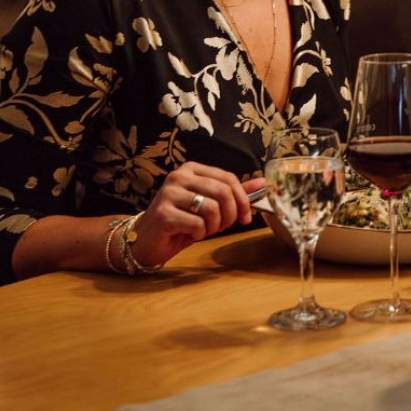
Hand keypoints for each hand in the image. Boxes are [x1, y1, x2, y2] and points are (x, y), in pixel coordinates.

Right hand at [127, 163, 260, 268]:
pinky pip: (198, 224)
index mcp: (191, 169)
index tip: (245, 217)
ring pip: (212, 209)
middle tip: (222, 226)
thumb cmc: (180, 222)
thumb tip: (263, 182)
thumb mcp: (209, 205)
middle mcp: (179, 176)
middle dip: (230, 214)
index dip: (243, 199)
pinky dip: (199, 234)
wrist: (146, 240)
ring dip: (214, 226)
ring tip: (203, 229)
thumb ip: (233, 193)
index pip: (228, 178)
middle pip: (223, 192)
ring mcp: (169, 194)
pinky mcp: (164, 214)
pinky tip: (188, 234)